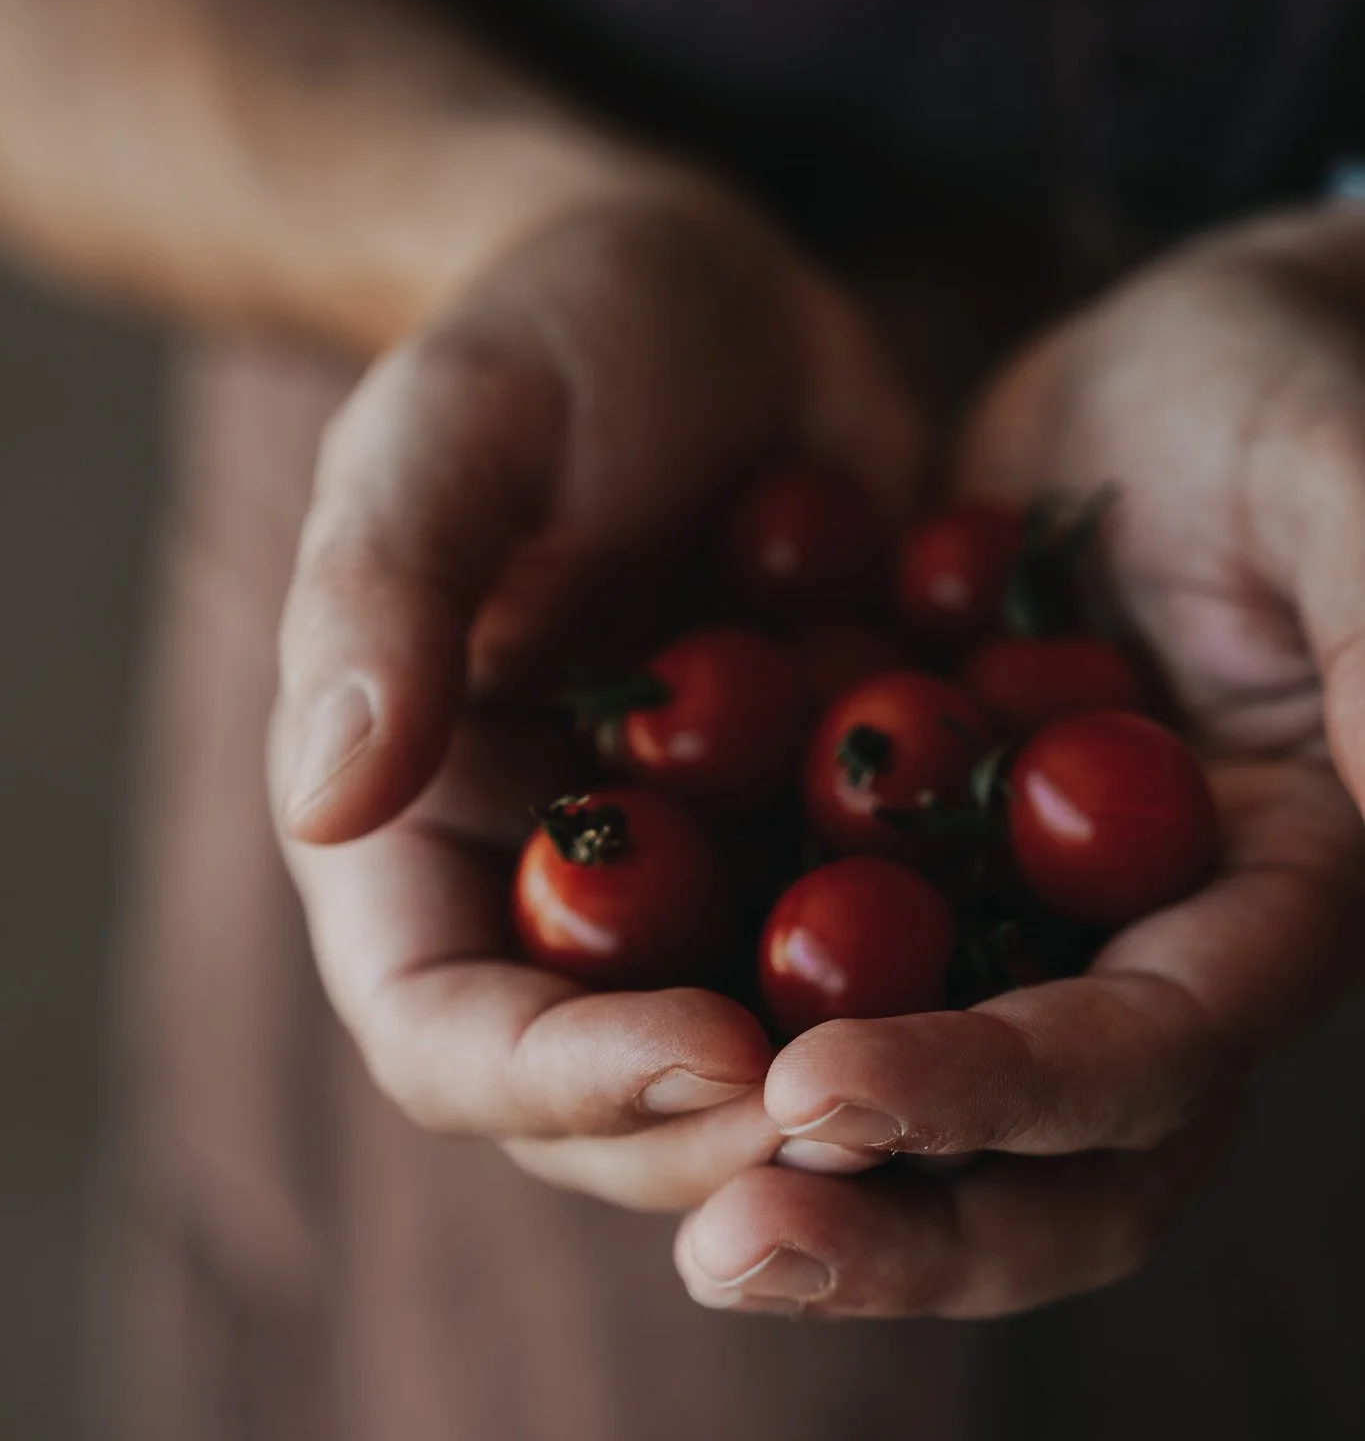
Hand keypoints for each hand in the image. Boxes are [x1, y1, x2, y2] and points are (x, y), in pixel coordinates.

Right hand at [272, 175, 921, 1209]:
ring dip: (858, 1105)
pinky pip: (888, 970)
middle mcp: (547, 904)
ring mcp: (696, 897)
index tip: (711, 1050)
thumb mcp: (456, 425)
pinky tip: (1063, 968)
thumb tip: (326, 804)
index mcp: (416, 840)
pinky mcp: (822, 861)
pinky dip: (959, 992)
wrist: (722, 308)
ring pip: (760, 1078)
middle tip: (872, 1116)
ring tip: (976, 1079)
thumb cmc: (553, 337)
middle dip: (728, 1133)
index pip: (441, 1033)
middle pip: (604, 1107)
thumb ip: (384, 599)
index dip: (559, 1080)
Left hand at [676, 208, 1364, 1316]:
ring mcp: (1037, 939)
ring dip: (811, 1189)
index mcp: (1276, 901)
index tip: (819, 1090)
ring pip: (938, 1128)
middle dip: (904, 1228)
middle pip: (1056, 1164)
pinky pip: (840, 1005)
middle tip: (732, 1252)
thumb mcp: (1345, 486)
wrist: (1163, 373)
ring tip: (669, 1212)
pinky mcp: (931, 889)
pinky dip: (744, 1050)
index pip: (1154, 1054)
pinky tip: (605, 1059)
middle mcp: (1158, 960)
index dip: (999, 1093)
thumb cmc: (1278, 396)